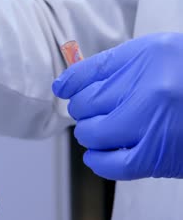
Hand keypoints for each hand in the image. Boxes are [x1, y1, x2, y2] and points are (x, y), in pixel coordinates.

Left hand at [52, 33, 182, 179]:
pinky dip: (97, 159)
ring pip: (91, 133)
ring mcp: (153, 126)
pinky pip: (109, 165)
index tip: (65, 89)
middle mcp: (151, 91)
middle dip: (85, 108)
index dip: (72, 84)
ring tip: (104, 128)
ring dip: (91, 132)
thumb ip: (111, 65)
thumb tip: (63, 85)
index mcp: (150, 57)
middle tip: (100, 109)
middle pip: (85, 104)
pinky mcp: (156, 159)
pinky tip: (100, 152)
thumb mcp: (157, 54)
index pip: (87, 74)